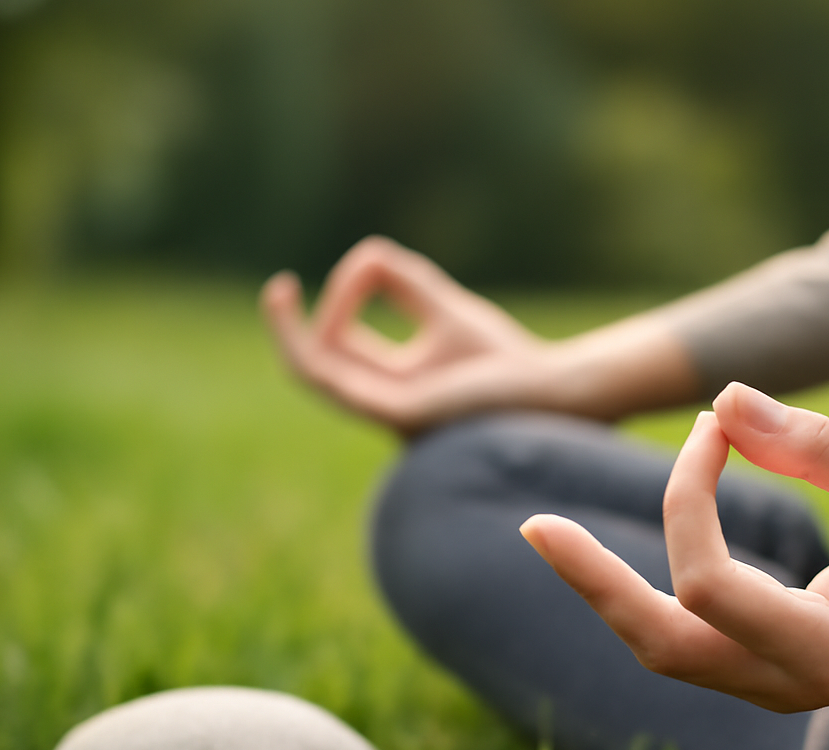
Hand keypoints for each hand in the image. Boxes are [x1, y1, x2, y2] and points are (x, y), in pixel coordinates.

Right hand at [261, 236, 550, 434]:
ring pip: (314, 378)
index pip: (339, 355)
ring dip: (290, 335)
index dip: (325, 313)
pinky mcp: (400, 413)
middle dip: (287, 330)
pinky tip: (328, 311)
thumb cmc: (507, 361)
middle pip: (313, 368)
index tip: (354, 269)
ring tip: (277, 294)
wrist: (552, 391)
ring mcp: (387, 414)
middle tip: (276, 288)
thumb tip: (367, 255)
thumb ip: (404, 282)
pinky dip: (328, 337)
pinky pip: (339, 380)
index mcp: (394, 388)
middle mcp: (383, 405)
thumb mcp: (443, 309)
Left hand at [520, 383, 828, 712]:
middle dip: (595, 583)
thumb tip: (725, 397)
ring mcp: (774, 684)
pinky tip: (603, 547)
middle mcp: (793, 685)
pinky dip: (643, 583)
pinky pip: (684, 631)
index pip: (710, 586)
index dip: (690, 498)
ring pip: (662, 648)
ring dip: (607, 588)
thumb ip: (820, 444)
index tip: (714, 426)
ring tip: (549, 534)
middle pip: (661, 646)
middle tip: (533, 526)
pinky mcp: (765, 665)